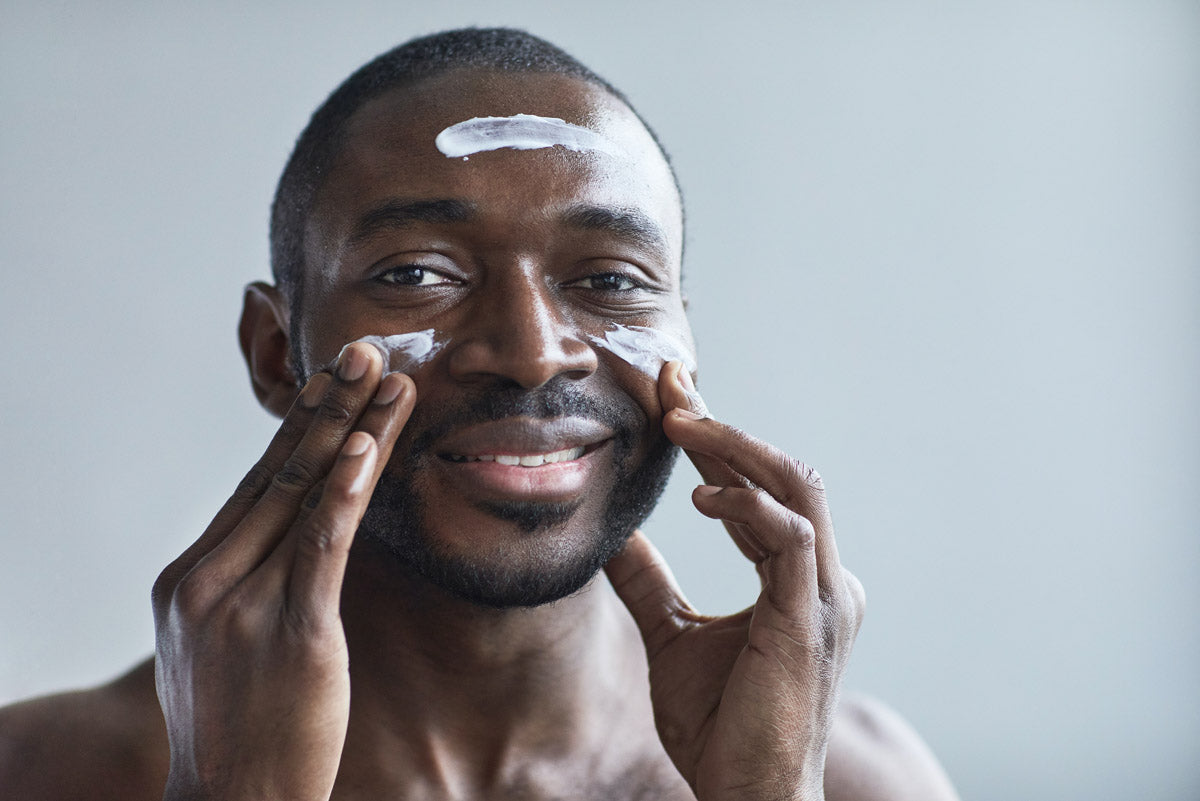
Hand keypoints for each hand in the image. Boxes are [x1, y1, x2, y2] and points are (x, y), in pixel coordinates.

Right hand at [150, 343, 414, 800]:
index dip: (300, 427)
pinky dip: (346, 489)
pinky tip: (369, 445)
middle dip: (326, 405)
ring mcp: (240, 602)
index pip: (254, 485)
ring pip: (304, 493)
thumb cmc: (238, 728)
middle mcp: (205, 578)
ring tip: (387, 375)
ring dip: (352, 428)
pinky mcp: (289, 631)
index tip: (333, 380)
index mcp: (189, 578)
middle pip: (276, 473)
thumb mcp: (223, 646)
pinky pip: (321, 544)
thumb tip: (291, 538)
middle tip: (362, 348)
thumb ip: (246, 586)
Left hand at [605, 361, 865, 800]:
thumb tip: (614, 536)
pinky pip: (790, 537)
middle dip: (724, 423)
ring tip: (680, 421)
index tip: (670, 398)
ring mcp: (823, 595)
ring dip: (737, 447)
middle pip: (780, 473)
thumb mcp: (670, 637)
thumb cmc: (720, 727)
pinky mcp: (810, 618)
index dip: (716, 439)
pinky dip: (747, 506)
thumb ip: (649, 584)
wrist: (747, 796)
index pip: (757, 489)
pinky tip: (701, 496)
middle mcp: (820, 578)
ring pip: (797, 488)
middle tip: (670, 384)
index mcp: (795, 578)